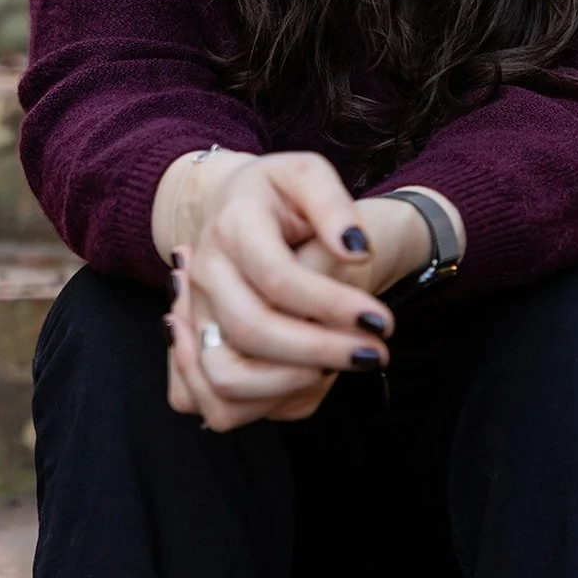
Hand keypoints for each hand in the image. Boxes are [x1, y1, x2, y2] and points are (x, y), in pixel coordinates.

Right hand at [164, 153, 426, 431]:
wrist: (239, 207)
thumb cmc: (282, 194)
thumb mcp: (308, 175)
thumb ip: (334, 204)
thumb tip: (356, 250)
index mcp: (232, 225)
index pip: (278, 278)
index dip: (332, 305)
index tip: (381, 320)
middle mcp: (204, 274)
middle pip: (252, 330)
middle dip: (320, 351)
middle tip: (373, 353)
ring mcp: (195, 314)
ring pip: (225, 378)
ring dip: (289, 385)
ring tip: (335, 369)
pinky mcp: (199, 345)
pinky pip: (219, 400)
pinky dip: (265, 402)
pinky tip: (309, 378)